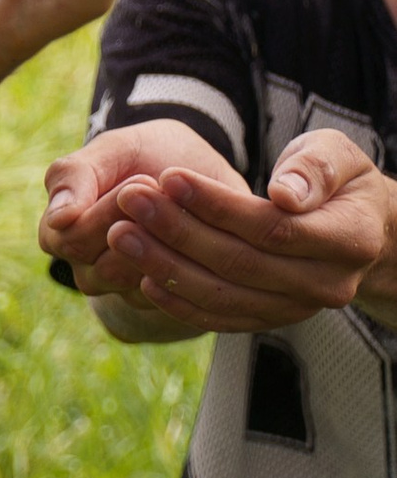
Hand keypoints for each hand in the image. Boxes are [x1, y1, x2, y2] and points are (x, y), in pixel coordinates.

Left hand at [45, 119, 396, 332]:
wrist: (357, 228)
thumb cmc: (339, 180)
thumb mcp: (339, 157)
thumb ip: (315, 168)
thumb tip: (285, 195)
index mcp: (350, 239)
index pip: (272, 227)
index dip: (217, 205)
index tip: (168, 176)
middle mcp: (327, 284)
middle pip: (241, 264)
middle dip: (179, 231)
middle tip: (129, 200)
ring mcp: (297, 308)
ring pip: (223, 296)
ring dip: (166, 267)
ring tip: (120, 233)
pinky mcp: (270, 320)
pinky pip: (219, 318)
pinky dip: (179, 301)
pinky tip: (140, 275)